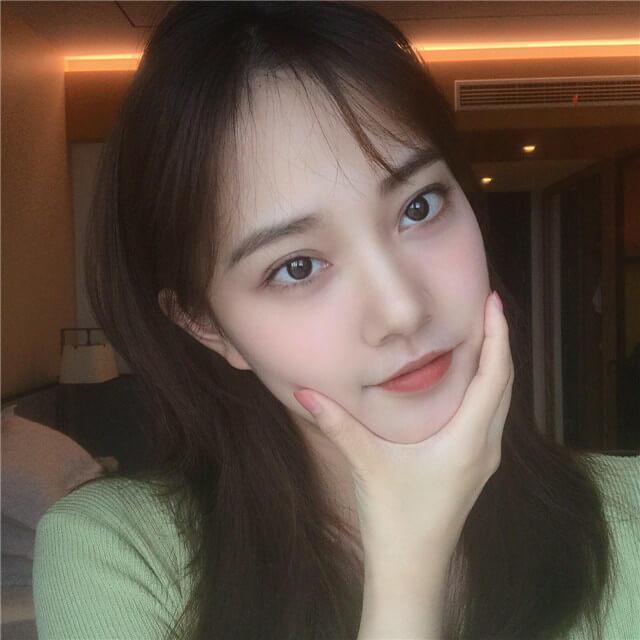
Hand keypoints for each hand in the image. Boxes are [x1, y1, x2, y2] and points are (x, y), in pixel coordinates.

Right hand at [293, 291, 513, 557]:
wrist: (412, 568)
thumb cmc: (394, 519)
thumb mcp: (366, 465)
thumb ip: (336, 424)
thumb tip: (303, 390)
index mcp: (466, 440)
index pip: (494, 376)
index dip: (497, 336)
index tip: (493, 303)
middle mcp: (485, 446)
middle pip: (505, 383)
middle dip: (500, 342)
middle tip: (487, 307)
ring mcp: (483, 458)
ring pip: (501, 400)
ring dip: (496, 364)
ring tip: (481, 334)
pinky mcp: (475, 466)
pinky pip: (491, 414)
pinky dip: (487, 387)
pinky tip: (468, 379)